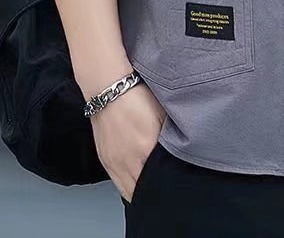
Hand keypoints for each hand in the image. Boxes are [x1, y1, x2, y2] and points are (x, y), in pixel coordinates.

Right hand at [90, 79, 165, 201]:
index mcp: (144, 151)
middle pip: (140, 193)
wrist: (109, 89)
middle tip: (164, 190)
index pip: (154, 184)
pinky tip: (137, 177)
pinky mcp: (105, 159)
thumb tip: (179, 154)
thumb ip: (169, 139)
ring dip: (139, 191)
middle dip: (152, 194)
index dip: (165, 189)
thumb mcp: (162, 116)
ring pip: (127, 191)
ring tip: (152, 187)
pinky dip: (128, 184)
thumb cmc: (137, 97)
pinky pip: (117, 182)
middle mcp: (126, 162)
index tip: (173, 188)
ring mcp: (112, 163)